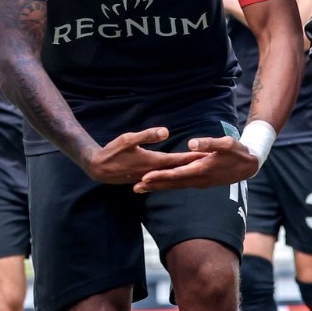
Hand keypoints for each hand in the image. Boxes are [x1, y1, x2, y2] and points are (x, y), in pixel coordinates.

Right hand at [82, 127, 202, 185]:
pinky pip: (164, 178)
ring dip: (186, 172)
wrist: (99, 168)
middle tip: (212, 162)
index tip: (208, 155)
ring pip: (172, 175)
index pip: (178, 160)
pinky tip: (179, 176)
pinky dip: (174, 176)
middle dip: (194, 165)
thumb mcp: (128, 139)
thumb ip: (147, 135)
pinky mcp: (145, 178)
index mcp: (152, 161)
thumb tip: (167, 132)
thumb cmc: (113, 151)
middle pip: (178, 169)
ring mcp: (150, 177)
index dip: (193, 157)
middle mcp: (154, 171)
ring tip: (200, 168)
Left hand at [134, 135, 259, 192]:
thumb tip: (191, 143)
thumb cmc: (237, 151)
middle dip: (153, 185)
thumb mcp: (226, 143)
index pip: (177, 174)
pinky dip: (167, 185)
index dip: (161, 175)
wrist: (249, 165)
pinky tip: (158, 185)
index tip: (146, 177)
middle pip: (172, 184)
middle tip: (134, 188)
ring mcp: (199, 182)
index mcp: (202, 169)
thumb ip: (209, 143)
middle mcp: (198, 179)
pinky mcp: (199, 182)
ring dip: (157, 187)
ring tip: (140, 188)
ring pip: (174, 186)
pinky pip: (179, 185)